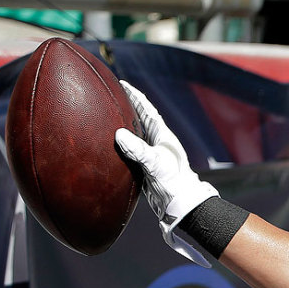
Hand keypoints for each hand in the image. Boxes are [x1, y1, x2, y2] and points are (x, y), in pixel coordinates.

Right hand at [115, 81, 217, 224]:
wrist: (180, 204)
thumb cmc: (173, 182)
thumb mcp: (156, 164)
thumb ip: (139, 150)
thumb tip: (118, 134)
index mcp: (162, 136)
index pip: (147, 110)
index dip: (135, 96)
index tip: (122, 83)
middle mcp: (156, 142)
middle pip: (140, 118)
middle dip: (127, 105)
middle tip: (112, 94)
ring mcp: (151, 154)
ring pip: (134, 134)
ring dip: (123, 124)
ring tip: (109, 114)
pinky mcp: (145, 167)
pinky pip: (130, 150)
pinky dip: (120, 144)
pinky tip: (111, 144)